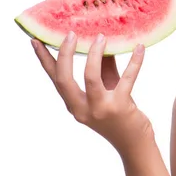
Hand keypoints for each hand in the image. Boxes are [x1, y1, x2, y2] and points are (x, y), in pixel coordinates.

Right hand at [31, 31, 154, 156]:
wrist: (134, 142)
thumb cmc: (119, 112)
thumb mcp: (106, 89)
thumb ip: (101, 67)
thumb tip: (99, 39)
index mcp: (74, 104)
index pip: (55, 78)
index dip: (44, 59)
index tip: (36, 39)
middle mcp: (82, 109)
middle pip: (64, 79)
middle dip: (65, 54)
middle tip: (71, 33)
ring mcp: (100, 109)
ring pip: (91, 78)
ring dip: (95, 54)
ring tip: (102, 36)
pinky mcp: (120, 108)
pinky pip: (126, 79)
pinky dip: (134, 62)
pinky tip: (139, 47)